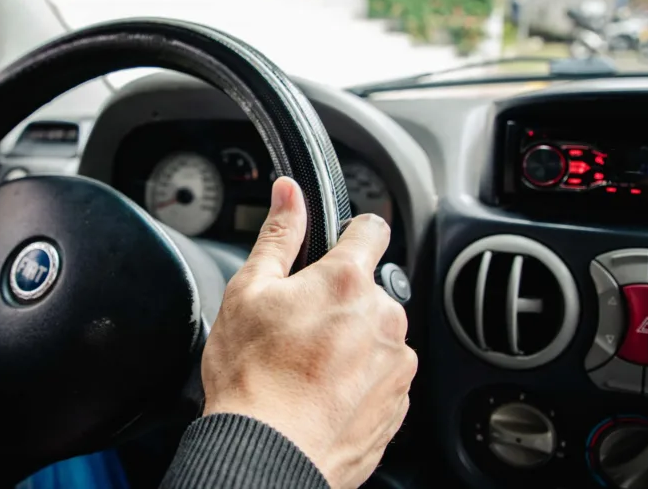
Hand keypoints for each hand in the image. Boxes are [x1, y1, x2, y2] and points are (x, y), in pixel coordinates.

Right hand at [201, 177, 416, 488]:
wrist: (266, 454)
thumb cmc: (252, 377)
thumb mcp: (249, 291)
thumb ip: (278, 235)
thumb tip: (290, 192)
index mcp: (348, 281)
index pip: (371, 229)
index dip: (352, 231)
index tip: (341, 243)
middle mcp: (383, 318)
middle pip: (369, 290)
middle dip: (340, 300)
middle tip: (299, 325)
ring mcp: (395, 364)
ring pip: (376, 335)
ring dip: (352, 342)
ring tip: (307, 367)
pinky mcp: (398, 403)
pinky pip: (381, 377)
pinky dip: (358, 381)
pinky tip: (322, 393)